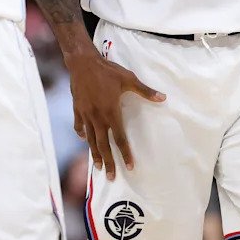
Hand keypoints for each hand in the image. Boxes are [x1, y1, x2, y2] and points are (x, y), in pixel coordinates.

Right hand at [66, 51, 164, 179]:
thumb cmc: (107, 71)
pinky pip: (79, 126)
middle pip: (103, 145)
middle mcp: (97, 117)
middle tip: (112, 177)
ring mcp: (85, 115)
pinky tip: (85, 139)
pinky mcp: (77, 109)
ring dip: (95, 154)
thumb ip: (145, 91)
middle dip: (108, 162)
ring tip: (98, 167)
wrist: (82, 63)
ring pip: (90, 139)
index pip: (120, 138)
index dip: (125, 153)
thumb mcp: (128, 79)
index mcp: (111, 112)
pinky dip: (82, 134)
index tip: (129, 167)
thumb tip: (163, 98)